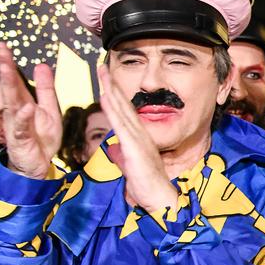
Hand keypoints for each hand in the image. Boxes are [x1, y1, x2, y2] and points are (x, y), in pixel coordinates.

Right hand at [0, 43, 60, 177]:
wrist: (39, 166)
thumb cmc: (41, 138)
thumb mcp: (48, 110)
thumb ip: (45, 89)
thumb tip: (41, 65)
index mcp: (22, 103)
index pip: (14, 80)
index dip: (9, 63)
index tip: (3, 45)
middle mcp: (15, 112)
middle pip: (9, 87)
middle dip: (5, 69)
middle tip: (2, 51)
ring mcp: (16, 125)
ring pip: (11, 103)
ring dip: (9, 86)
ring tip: (7, 69)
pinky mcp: (21, 140)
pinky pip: (21, 127)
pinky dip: (23, 117)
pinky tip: (26, 107)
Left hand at [97, 64, 178, 213]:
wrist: (161, 199)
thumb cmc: (148, 187)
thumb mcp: (130, 168)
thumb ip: (121, 156)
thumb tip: (113, 149)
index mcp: (138, 138)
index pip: (124, 112)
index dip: (114, 94)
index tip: (106, 79)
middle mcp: (140, 134)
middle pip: (123, 104)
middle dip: (111, 84)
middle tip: (102, 65)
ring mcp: (138, 139)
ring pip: (121, 109)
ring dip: (111, 89)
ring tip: (102, 72)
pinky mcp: (134, 147)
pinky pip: (121, 124)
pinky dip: (113, 109)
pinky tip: (105, 96)